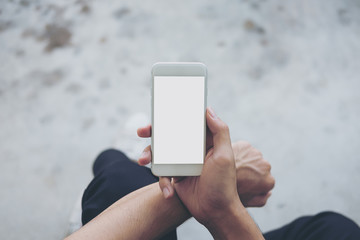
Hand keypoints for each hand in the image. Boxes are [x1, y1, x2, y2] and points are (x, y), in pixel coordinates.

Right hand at [138, 107, 239, 224]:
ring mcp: (182, 162)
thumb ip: (220, 132)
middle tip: (141, 131)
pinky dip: (162, 182)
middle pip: (170, 135)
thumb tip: (209, 110)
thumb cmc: (224, 184)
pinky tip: (168, 192)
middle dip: (154, 133)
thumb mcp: (225, 156)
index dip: (175, 115)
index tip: (161, 111)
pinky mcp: (175, 176)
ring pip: (161, 153)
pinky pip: (162, 173)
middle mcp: (193, 149)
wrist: (215, 212)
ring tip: (142, 161)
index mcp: (206, 141)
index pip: (189, 123)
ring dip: (149, 155)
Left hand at [232, 141, 274, 206]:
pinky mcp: (245, 145)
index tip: (243, 181)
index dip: (252, 179)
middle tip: (236, 173)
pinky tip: (229, 159)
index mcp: (269, 181)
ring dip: (244, 159)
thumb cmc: (229, 195)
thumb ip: (261, 198)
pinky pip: (242, 148)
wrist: (215, 184)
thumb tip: (268, 193)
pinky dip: (236, 151)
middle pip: (259, 166)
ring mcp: (256, 154)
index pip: (264, 179)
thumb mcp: (248, 202)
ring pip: (251, 156)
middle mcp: (266, 166)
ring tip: (232, 166)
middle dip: (250, 168)